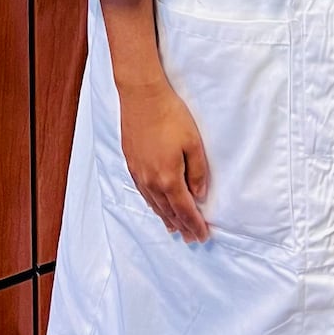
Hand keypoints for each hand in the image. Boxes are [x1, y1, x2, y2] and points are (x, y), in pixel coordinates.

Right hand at [117, 72, 211, 242]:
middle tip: (190, 238)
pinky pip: (143, 193)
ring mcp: (139, 174)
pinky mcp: (131, 164)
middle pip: (169, 212)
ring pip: (154, 205)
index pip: (185, 210)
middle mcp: (151, 182)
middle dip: (182, 226)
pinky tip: (156, 205)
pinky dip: (153, 204)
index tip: (202, 236)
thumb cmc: (170, 115)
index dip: (195, 225)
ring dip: (166, 218)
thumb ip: (198, 172)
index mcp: (169, 179)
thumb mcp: (194, 143)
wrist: (141, 96)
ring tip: (174, 228)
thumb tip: (199, 195)